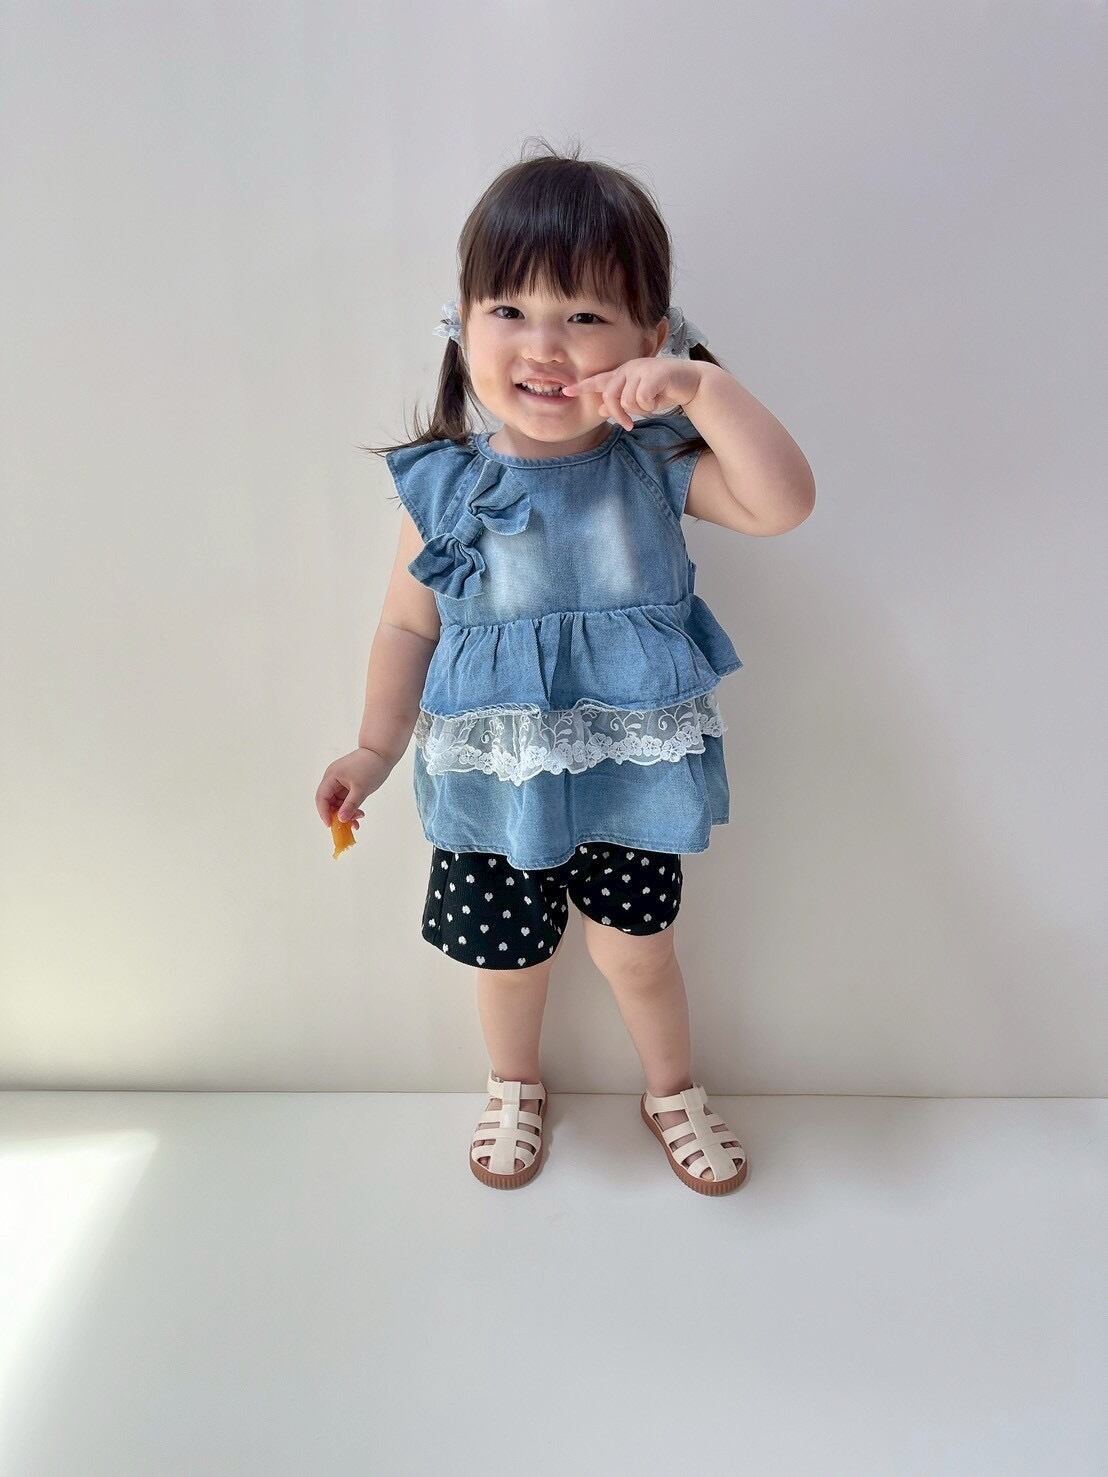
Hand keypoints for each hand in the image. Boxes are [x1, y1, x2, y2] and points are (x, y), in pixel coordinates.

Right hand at [315, 747, 391, 828]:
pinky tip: (359, 814)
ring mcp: (340, 780)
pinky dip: (351, 806)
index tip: (331, 825)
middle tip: (347, 826)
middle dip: (337, 814)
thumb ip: (350, 805)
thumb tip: (341, 819)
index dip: (324, 812)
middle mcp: (333, 778)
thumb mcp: (361, 789)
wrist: (382, 753)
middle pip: (328, 801)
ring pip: (338, 801)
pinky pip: (345, 798)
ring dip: (345, 812)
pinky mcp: (348, 783)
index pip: (322, 797)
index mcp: (331, 776)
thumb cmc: (371, 767)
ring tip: (357, 821)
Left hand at [560, 357, 705, 429]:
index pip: (598, 380)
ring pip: (627, 400)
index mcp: (623, 374)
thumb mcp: (639, 400)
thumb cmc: (663, 391)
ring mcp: (641, 369)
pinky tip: (659, 400)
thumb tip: (600, 410)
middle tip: (628, 425)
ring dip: (640, 410)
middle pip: (610, 396)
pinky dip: (651, 406)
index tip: (565, 391)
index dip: (582, 387)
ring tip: (652, 404)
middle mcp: (629, 368)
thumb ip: (620, 404)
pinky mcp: (654, 374)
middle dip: (618, 414)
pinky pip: (642, 399)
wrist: (690, 383)